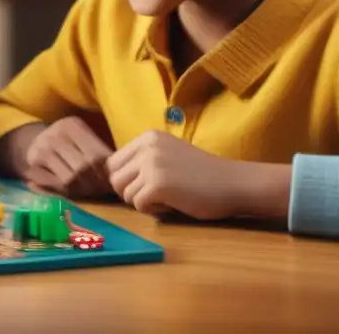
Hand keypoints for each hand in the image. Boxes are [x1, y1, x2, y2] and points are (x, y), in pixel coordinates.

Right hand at [23, 116, 113, 197]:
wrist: (32, 142)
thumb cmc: (66, 144)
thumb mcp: (81, 139)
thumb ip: (97, 152)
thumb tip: (116, 176)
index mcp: (73, 125)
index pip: (97, 154)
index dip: (107, 172)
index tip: (111, 181)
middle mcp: (56, 133)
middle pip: (85, 166)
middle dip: (96, 183)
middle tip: (102, 190)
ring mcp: (42, 147)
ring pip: (71, 178)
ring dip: (83, 188)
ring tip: (90, 190)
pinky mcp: (33, 161)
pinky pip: (57, 183)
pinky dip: (69, 190)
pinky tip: (74, 189)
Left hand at [107, 131, 243, 220]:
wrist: (234, 183)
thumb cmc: (202, 175)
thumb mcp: (167, 156)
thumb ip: (143, 160)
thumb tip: (113, 178)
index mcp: (147, 137)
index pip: (113, 162)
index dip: (126, 179)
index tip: (146, 185)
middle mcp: (146, 146)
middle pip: (114, 178)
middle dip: (130, 192)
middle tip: (154, 196)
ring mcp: (151, 164)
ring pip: (124, 193)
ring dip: (142, 202)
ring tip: (166, 199)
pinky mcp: (157, 184)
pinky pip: (138, 205)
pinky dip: (152, 210)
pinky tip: (173, 204)